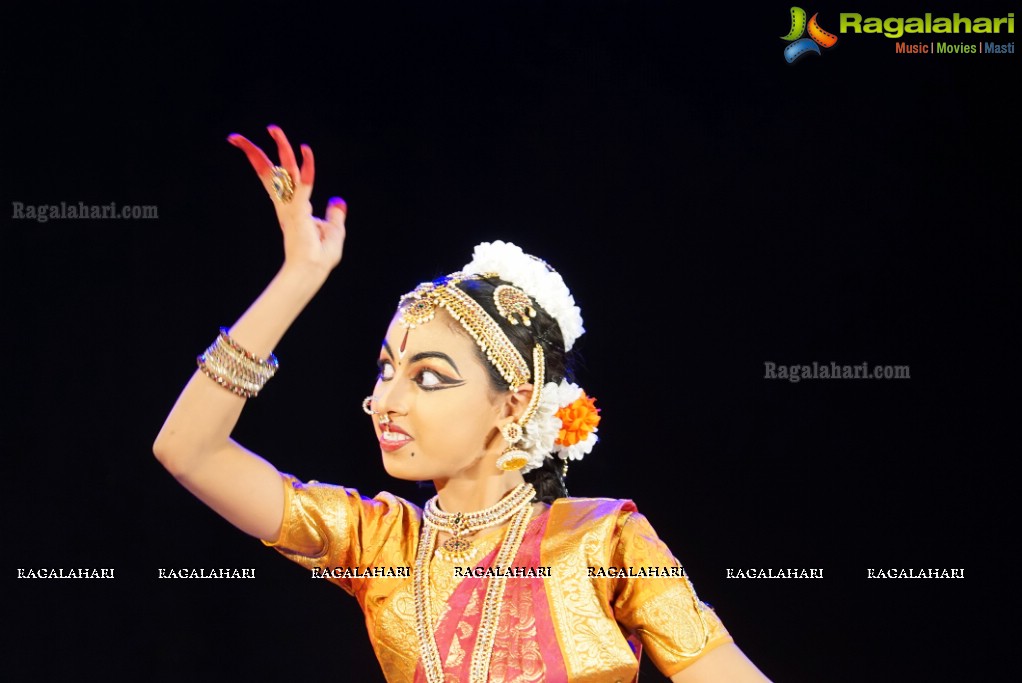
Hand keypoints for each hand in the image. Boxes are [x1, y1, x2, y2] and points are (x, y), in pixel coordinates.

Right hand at [228, 125, 345, 274]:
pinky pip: (302, 186)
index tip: (268, 144)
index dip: (272, 160)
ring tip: (274, 129)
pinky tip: (306, 151)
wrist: (313, 270)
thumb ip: (334, 215)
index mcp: (291, 206)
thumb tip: (338, 201)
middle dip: (256, 152)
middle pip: (270, 172)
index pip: (278, 178)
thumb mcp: (333, 230)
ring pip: (283, 172)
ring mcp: (290, 207)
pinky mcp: (298, 213)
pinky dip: (306, 169)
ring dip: (281, 149)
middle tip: (240, 136)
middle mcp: (287, 204)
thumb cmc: (320, 255)